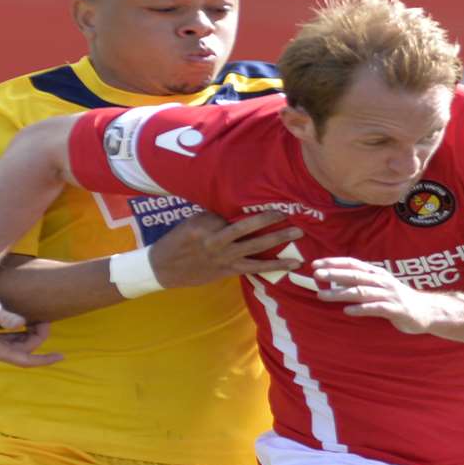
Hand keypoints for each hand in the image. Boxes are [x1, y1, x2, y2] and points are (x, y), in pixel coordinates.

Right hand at [0, 280, 60, 367]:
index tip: (61, 356)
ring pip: (14, 346)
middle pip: (19, 352)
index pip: (22, 360)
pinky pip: (6, 341)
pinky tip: (27, 322)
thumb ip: (5, 316)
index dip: (43, 359)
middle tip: (46, 321)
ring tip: (39, 320)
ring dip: (27, 336)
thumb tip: (20, 322)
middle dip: (35, 338)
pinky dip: (18, 334)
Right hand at [150, 211, 304, 287]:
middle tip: (289, 211)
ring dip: (278, 240)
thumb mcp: (191, 221)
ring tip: (299, 234)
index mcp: (203, 224)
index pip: (229, 211)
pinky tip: (293, 263)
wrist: (164, 269)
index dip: (251, 205)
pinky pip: (256, 268)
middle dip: (269, 219)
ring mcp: (223, 257)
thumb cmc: (178, 241)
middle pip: (245, 227)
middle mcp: (214, 240)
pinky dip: (275, 265)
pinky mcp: (228, 270)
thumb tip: (239, 206)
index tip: (271, 193)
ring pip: (254, 247)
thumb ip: (214, 215)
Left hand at [312, 257, 440, 333]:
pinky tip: (348, 311)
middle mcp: (381, 281)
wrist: (426, 311)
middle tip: (315, 274)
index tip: (315, 264)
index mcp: (376, 274)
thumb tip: (334, 282)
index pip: (352, 263)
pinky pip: (376, 308)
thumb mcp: (378, 287)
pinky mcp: (395, 309)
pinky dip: (361, 309)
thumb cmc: (397, 299)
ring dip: (340, 293)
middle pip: (354, 275)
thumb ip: (359, 284)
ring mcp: (389, 295)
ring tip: (322, 295)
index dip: (334, 262)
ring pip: (361, 292)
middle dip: (333, 274)